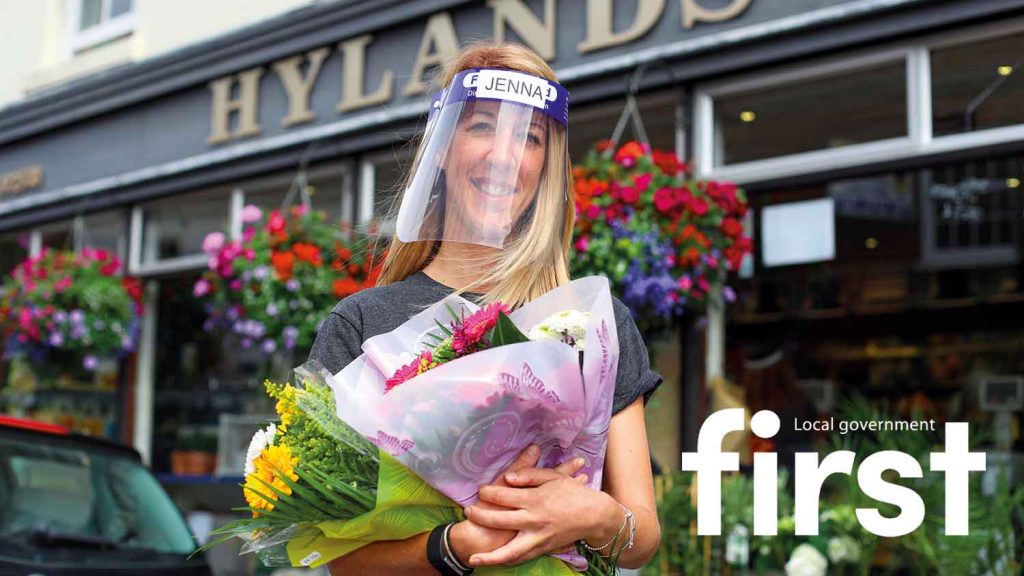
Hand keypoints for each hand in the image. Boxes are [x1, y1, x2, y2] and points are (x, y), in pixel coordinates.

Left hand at [463, 460, 621, 566]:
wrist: (595, 516)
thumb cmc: (574, 493)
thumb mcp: (553, 477)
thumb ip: (528, 475)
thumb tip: (507, 477)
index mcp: (535, 500)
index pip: (503, 496)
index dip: (488, 492)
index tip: (481, 490)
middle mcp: (534, 521)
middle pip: (499, 521)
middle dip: (480, 516)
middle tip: (468, 512)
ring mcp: (538, 538)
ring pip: (510, 551)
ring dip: (490, 556)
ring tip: (473, 558)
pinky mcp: (544, 548)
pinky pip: (522, 558)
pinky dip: (507, 562)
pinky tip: (495, 562)